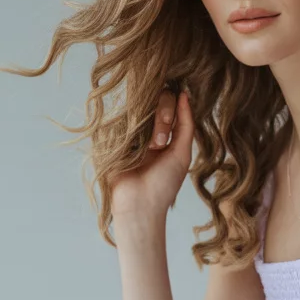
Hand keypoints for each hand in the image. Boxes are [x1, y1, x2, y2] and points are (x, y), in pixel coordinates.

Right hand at [110, 86, 195, 223]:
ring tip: (152, 146)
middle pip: (155, 100)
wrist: (139, 204)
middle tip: (160, 141)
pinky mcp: (112, 137)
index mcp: (164, 132)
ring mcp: (129, 131)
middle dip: (163, 117)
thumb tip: (185, 95)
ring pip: (139, 106)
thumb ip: (186, 125)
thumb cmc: (164, 184)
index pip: (169, 102)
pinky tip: (136, 144)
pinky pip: (121, 118)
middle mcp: (146, 128)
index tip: (172, 122)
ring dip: (150, 124)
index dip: (173, 106)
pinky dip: (132, 128)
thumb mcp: (182, 154)